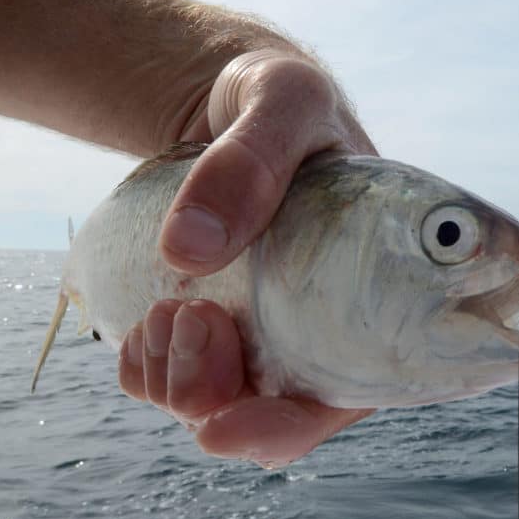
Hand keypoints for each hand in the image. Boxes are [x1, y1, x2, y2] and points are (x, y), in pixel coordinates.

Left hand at [120, 50, 375, 466]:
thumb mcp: (282, 100)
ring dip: (175, 382)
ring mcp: (268, 328)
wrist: (229, 91)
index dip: (290, 427)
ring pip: (219, 404)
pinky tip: (141, 326)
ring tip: (160, 312)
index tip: (222, 427)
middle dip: (213, 402)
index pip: (350, 393)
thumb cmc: (281, 94)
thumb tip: (187, 251)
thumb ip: (250, 159)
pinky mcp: (218, 320)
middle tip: (182, 321)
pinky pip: (177, 377)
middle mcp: (326, 325)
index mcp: (377, 291)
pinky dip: (149, 370)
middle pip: (276, 417)